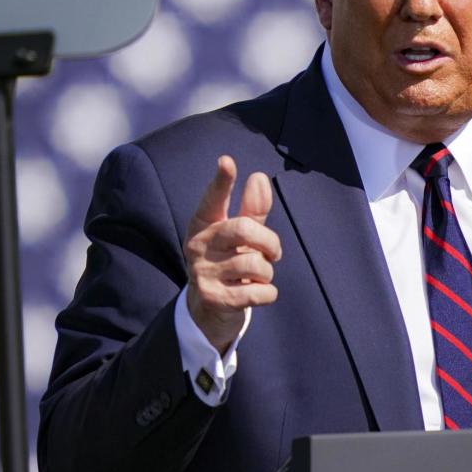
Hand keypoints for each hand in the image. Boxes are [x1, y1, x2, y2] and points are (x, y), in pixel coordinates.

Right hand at [184, 155, 280, 354]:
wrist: (209, 310)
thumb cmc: (228, 263)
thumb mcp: (240, 237)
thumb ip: (252, 210)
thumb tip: (259, 177)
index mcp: (204, 225)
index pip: (213, 200)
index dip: (221, 181)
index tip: (227, 161)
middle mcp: (198, 245)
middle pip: (245, 230)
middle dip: (270, 242)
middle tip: (273, 254)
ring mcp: (203, 273)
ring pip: (256, 264)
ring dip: (267, 273)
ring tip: (258, 277)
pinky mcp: (214, 298)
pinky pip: (259, 292)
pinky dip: (267, 293)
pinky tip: (257, 293)